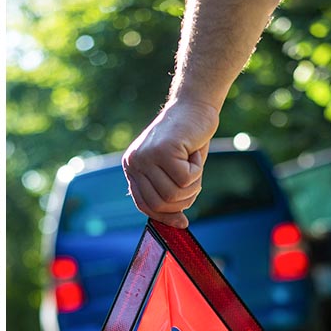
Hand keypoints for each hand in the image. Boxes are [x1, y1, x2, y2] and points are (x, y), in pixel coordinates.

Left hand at [122, 98, 219, 227]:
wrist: (194, 107)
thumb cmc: (187, 141)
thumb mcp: (173, 169)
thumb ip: (169, 192)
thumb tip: (177, 223)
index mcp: (133, 168)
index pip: (144, 205)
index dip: (164, 216)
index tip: (182, 222)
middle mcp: (134, 162)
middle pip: (159, 203)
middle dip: (183, 201)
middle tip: (194, 182)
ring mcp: (146, 156)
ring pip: (173, 194)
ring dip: (193, 185)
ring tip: (194, 165)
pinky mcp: (162, 150)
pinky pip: (185, 179)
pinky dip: (197, 170)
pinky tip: (194, 152)